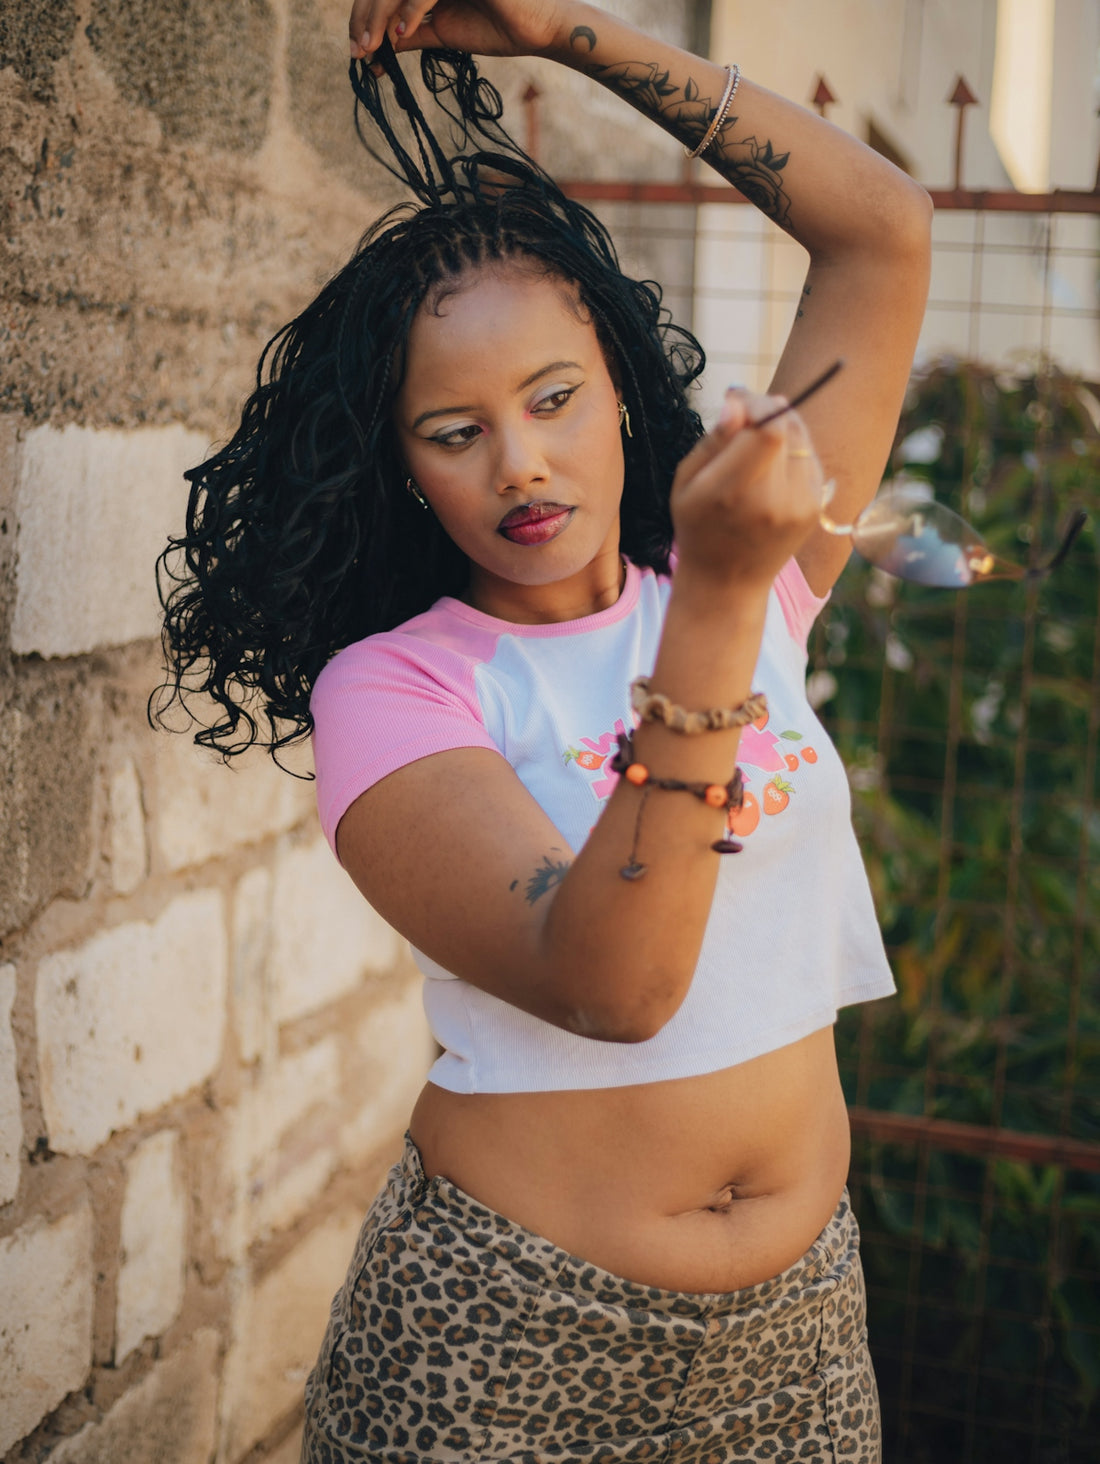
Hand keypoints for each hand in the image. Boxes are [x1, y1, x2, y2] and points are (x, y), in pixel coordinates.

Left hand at [348, 0, 570, 60]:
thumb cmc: (499, 29)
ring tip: (371, 47)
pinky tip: (403, 33)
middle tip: (356, 51)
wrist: (539, 29)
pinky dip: (411, 8)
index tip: (357, 50)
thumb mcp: (443, 34)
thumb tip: (376, 54)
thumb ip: (411, 36)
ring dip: (380, 16)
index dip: (366, 16)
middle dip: (365, 17)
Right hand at [669, 389, 823, 593]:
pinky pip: (809, 457)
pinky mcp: (815, 508)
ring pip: (801, 438)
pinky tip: (770, 460)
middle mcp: (774, 501)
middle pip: (786, 427)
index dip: (754, 403)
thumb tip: (738, 402)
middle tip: (744, 409)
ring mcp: (800, 506)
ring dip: (780, 423)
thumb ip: (713, 440)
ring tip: (755, 434)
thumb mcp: (687, 483)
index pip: (766, 429)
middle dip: (766, 407)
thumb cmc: (698, 527)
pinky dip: (791, 447)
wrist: (727, 583)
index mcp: (734, 493)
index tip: (735, 397)